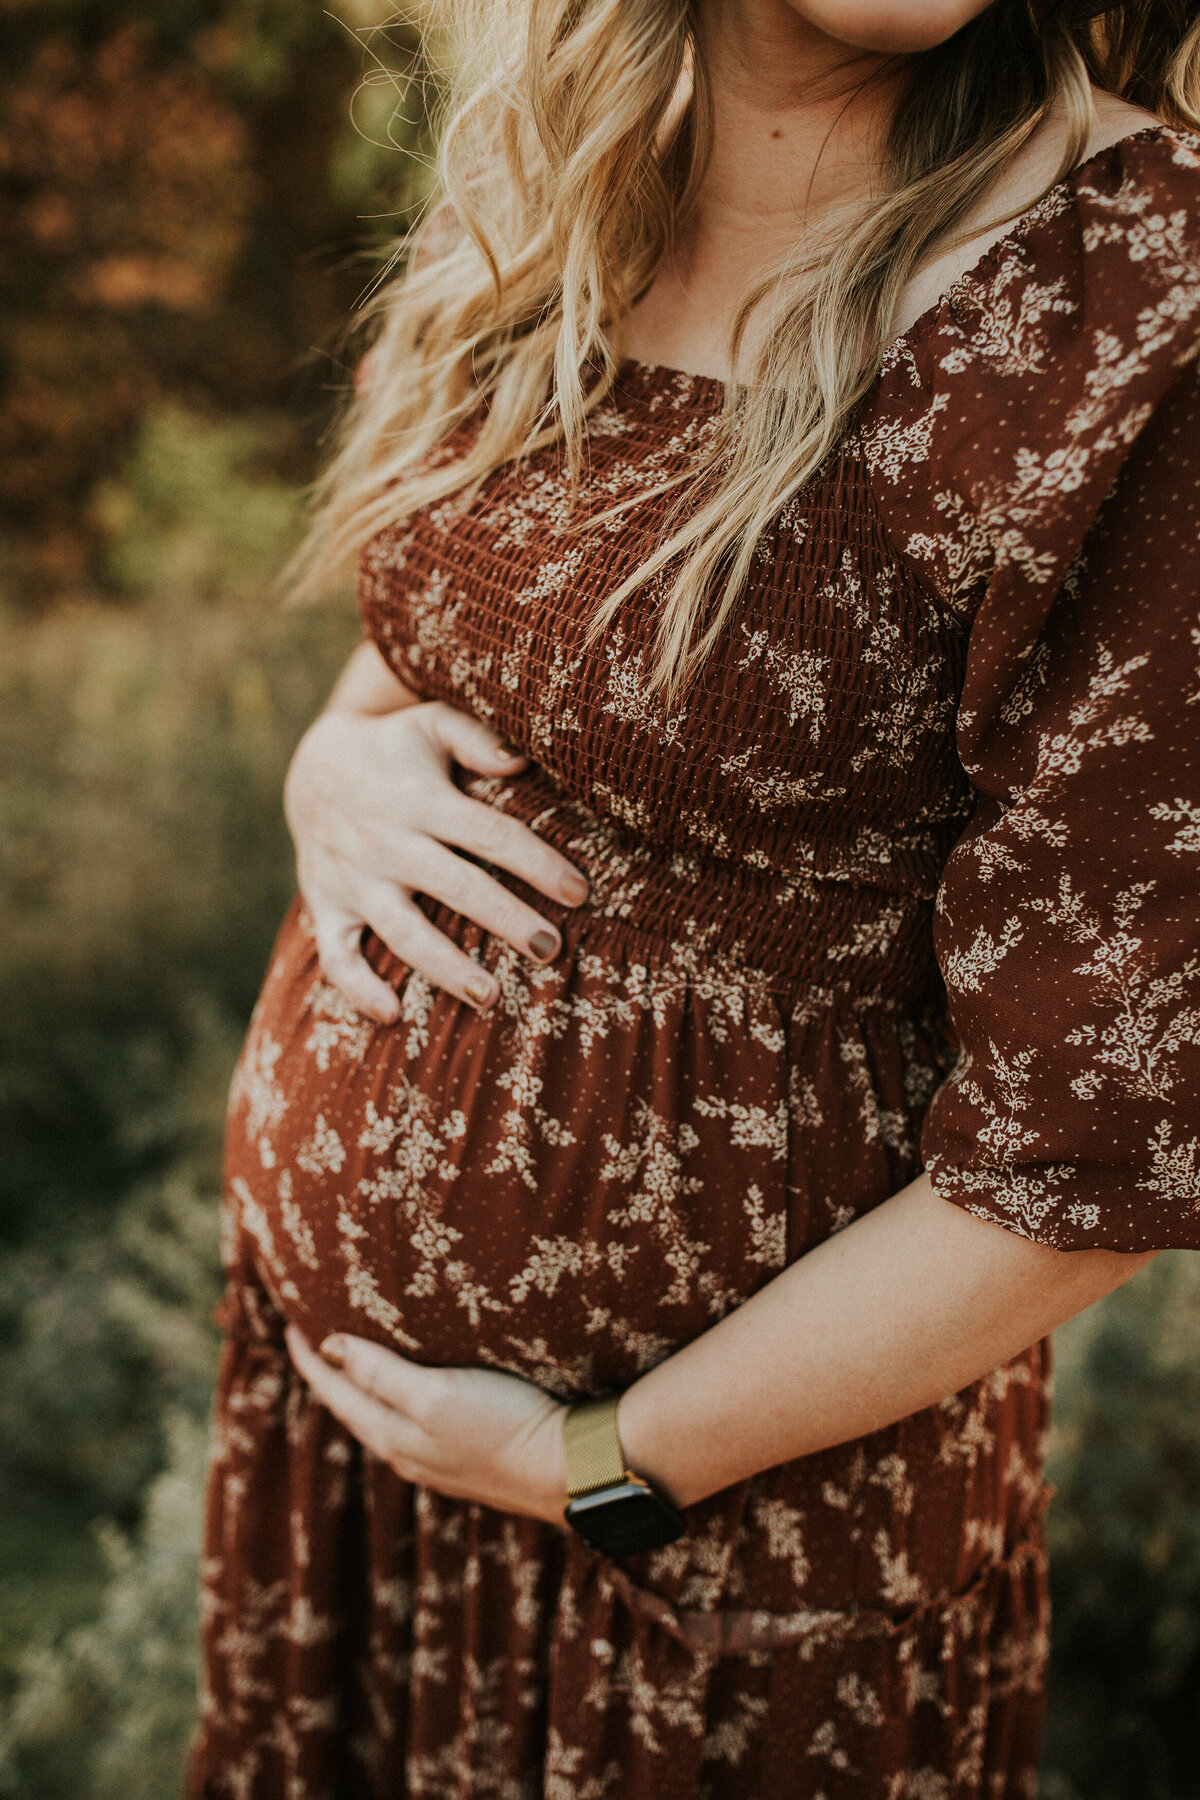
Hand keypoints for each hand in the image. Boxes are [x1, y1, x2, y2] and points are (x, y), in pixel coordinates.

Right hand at [284, 696, 589, 1023]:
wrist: (310, 768)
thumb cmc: (395, 749)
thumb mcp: (430, 724)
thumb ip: (475, 737)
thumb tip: (521, 760)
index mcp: (420, 800)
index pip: (489, 834)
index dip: (536, 864)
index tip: (579, 892)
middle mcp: (386, 843)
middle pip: (455, 887)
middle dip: (505, 919)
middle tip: (550, 950)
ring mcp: (353, 879)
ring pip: (402, 931)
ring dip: (445, 968)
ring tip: (490, 998)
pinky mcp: (327, 906)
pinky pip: (337, 955)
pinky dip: (358, 987)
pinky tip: (392, 1015)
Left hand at [286, 1326, 568, 1524]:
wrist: (567, 1471)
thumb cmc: (502, 1424)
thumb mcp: (435, 1393)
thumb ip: (381, 1373)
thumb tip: (328, 1348)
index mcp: (391, 1434)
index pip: (334, 1392)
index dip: (309, 1359)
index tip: (289, 1326)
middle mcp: (406, 1453)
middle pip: (352, 1409)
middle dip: (327, 1376)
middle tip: (310, 1340)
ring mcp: (436, 1461)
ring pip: (379, 1420)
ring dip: (359, 1391)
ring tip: (351, 1363)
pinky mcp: (465, 1459)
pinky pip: (408, 1427)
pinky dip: (392, 1403)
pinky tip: (408, 1396)